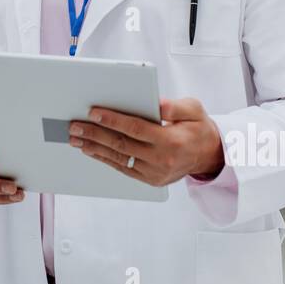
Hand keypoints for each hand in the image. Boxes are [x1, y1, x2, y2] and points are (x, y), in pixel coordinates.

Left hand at [69, 98, 223, 186]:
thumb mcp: (193, 109)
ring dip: (94, 148)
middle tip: (74, 126)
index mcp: (171, 140)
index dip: (112, 120)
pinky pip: (124, 169)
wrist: (210, 155)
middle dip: (95, 134)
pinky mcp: (151, 179)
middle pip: (121, 145)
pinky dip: (105, 159)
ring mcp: (155, 172)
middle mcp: (161, 159)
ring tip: (76, 138)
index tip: (93, 112)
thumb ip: (173, 106)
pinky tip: (91, 150)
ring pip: (119, 159)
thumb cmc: (198, 127)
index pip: (135, 128)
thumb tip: (155, 103)